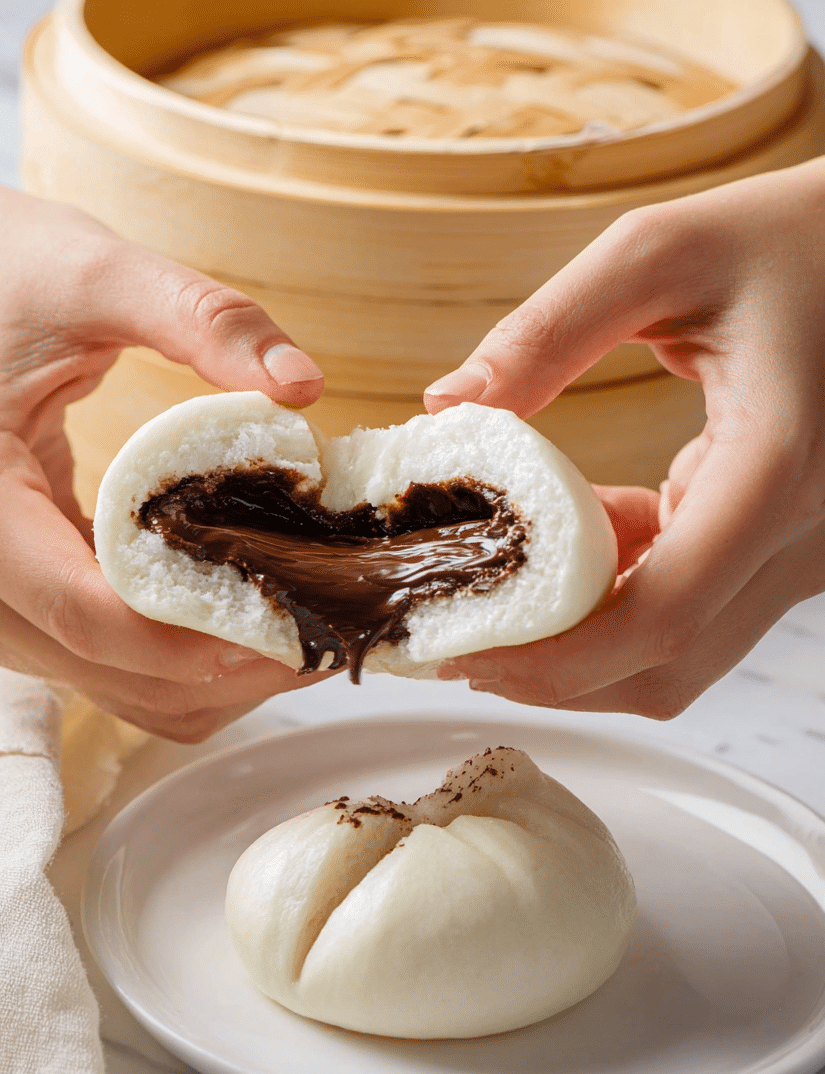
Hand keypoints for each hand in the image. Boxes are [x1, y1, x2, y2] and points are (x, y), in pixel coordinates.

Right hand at [0, 159, 326, 739]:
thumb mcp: (101, 270)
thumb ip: (204, 319)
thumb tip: (302, 383)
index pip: (89, 612)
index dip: (199, 639)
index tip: (295, 626)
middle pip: (108, 666)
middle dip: (224, 666)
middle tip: (329, 632)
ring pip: (112, 688)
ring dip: (210, 679)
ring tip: (304, 633)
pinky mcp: (7, 604)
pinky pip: (103, 670)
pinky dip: (180, 667)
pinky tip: (247, 626)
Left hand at [424, 157, 824, 716]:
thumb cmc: (791, 240)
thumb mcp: (660, 254)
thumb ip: (549, 330)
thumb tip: (446, 404)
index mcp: (778, 468)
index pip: (663, 616)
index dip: (552, 660)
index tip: (465, 654)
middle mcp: (805, 535)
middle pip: (665, 666)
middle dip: (552, 673)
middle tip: (461, 645)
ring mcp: (803, 554)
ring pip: (680, 657)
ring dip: (582, 644)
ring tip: (500, 591)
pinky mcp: (786, 551)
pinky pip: (695, 612)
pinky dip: (621, 601)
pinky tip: (576, 543)